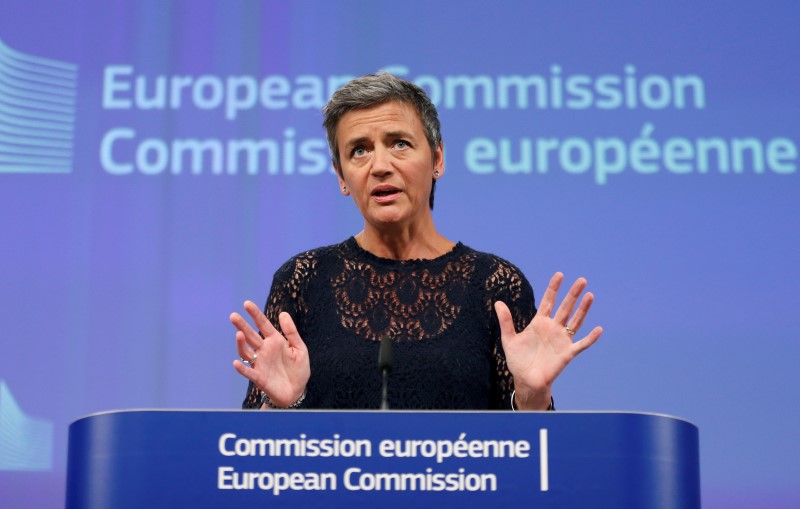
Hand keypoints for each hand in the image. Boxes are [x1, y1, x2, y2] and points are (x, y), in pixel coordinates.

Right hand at [230, 300, 310, 407]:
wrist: (297, 391)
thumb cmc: (298, 369)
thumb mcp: (299, 348)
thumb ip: (291, 332)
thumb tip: (283, 313)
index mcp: (275, 341)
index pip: (263, 325)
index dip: (255, 314)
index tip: (247, 303)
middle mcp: (264, 350)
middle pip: (251, 335)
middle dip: (242, 326)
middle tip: (233, 316)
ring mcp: (260, 363)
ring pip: (246, 351)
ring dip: (241, 343)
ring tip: (239, 334)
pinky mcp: (259, 377)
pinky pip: (248, 372)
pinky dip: (242, 368)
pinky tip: (236, 363)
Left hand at [495, 272, 602, 409]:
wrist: (526, 380)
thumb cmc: (518, 360)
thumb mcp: (509, 339)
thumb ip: (505, 321)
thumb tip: (498, 302)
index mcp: (539, 323)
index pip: (548, 301)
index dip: (553, 288)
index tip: (560, 275)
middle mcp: (553, 328)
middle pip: (565, 307)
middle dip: (573, 294)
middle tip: (582, 280)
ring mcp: (561, 340)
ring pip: (575, 321)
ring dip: (583, 310)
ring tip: (590, 295)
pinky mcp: (567, 354)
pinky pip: (581, 344)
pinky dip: (590, 338)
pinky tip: (598, 329)